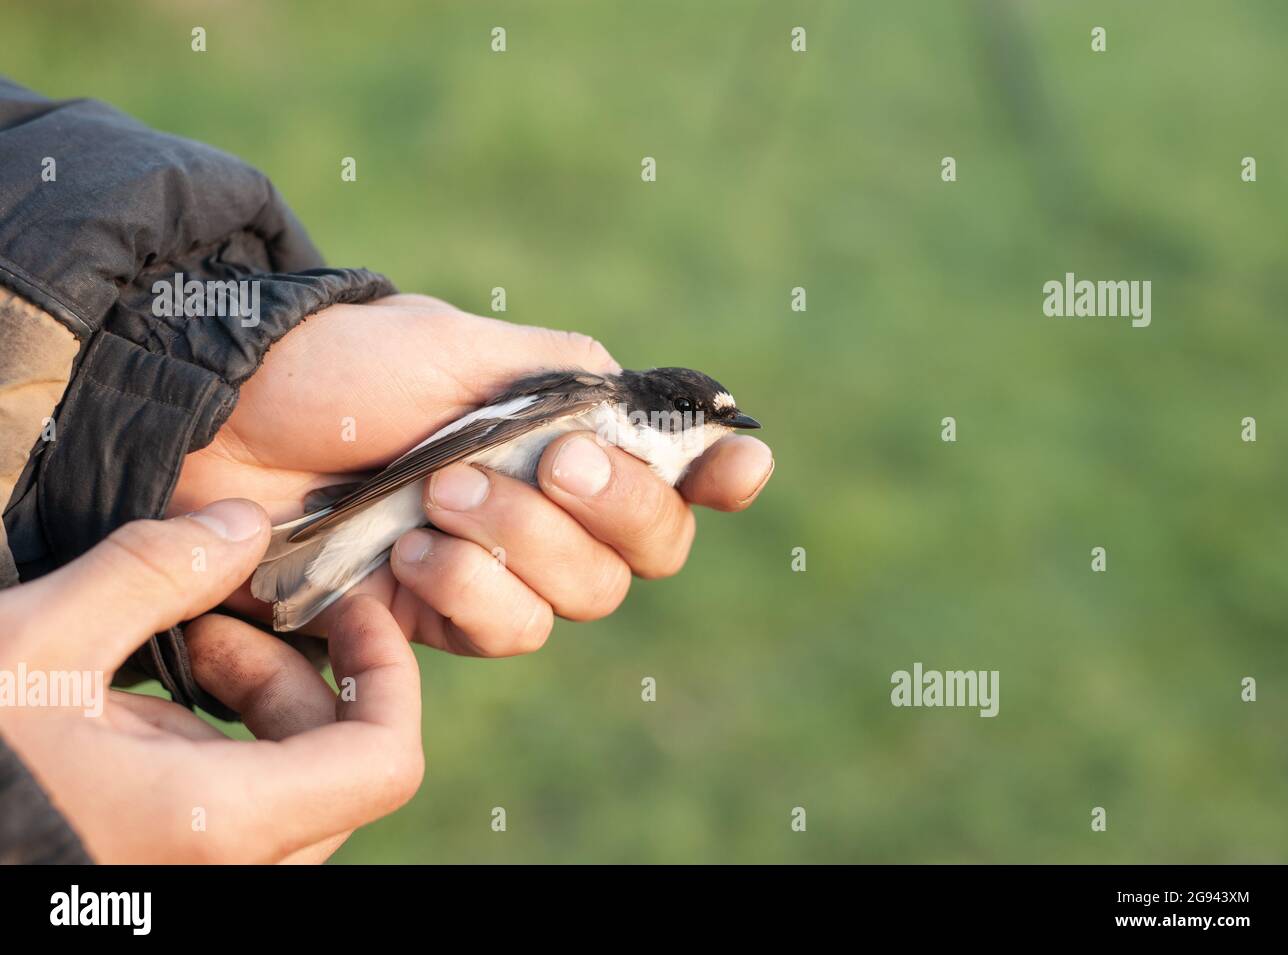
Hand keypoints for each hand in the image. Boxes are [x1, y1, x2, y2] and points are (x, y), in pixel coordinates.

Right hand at [0, 499, 422, 862]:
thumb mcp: (33, 644)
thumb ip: (151, 572)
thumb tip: (244, 523)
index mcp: (215, 825)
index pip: (384, 760)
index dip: (386, 671)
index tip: (342, 604)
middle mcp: (227, 868)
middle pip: (339, 761)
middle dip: (298, 671)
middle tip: (222, 612)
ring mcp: (199, 872)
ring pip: (291, 784)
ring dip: (256, 698)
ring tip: (182, 638)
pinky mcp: (163, 861)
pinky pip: (236, 800)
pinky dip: (219, 736)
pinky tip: (149, 689)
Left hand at [174, 295, 773, 654]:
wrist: (231, 417)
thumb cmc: (348, 365)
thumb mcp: (463, 345)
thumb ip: (566, 375)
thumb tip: (643, 402)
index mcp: (569, 430)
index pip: (677, 468)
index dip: (723, 477)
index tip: (737, 466)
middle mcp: (552, 506)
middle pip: (649, 550)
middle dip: (611, 509)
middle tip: (552, 462)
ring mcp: (500, 565)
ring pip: (581, 599)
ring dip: (524, 548)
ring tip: (443, 496)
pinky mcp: (439, 614)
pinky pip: (504, 633)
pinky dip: (471, 594)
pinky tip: (412, 551)